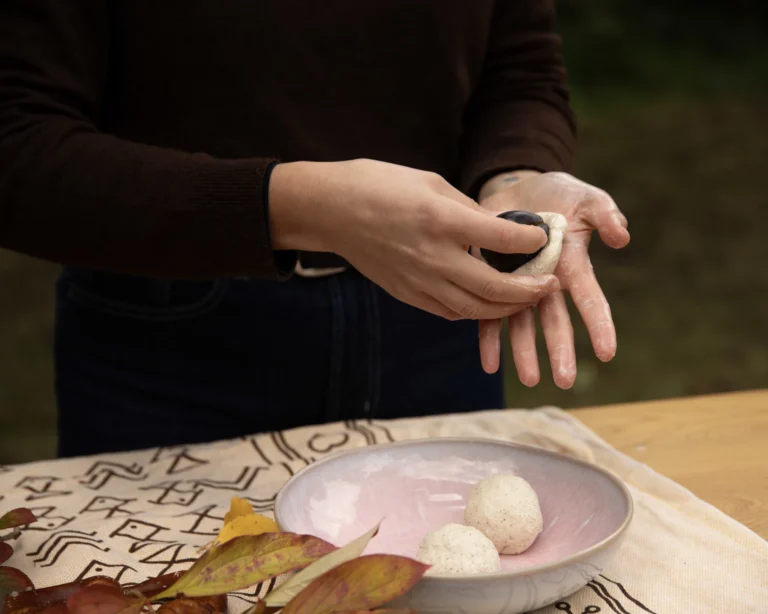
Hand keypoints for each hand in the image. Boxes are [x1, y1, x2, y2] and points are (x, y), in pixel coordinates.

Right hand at [269, 159, 560, 319]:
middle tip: (550, 285)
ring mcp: (418, 280)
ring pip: (474, 308)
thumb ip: (467, 210)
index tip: (544, 239)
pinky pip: (449, 312)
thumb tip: (499, 230)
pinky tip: (489, 304)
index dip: (531, 241)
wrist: (331, 211)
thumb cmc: (380, 185)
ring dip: (506, 308)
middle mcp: (433, 256)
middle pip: (493, 287)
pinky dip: (475, 311)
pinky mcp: (407, 294)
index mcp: (441, 220)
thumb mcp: (431, 182)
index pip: (501, 239)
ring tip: (526, 300)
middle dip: (529, 290)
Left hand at [477, 171, 629, 388]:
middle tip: (564, 381)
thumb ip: (605, 214)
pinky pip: (488, 313)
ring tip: (529, 380)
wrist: (518, 188)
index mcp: (572, 265)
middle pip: (555, 320)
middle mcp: (546, 281)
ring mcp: (519, 282)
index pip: (589, 298)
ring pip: (522, 323)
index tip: (607, 353)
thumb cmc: (560, 194)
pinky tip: (489, 364)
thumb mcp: (587, 198)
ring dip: (525, 352)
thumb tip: (622, 236)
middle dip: (559, 350)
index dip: (599, 325)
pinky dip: (489, 338)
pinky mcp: (492, 279)